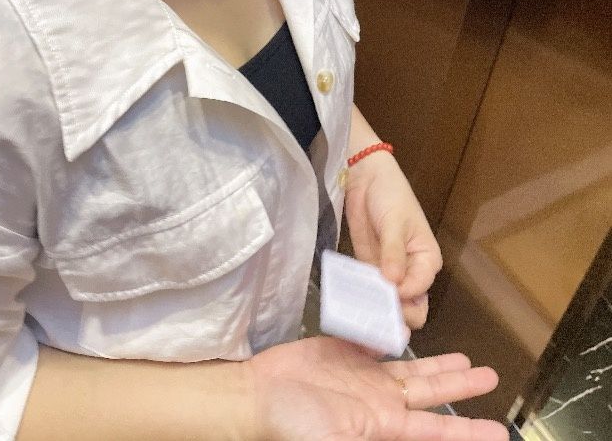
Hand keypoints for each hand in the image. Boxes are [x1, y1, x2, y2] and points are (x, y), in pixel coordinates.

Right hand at [249, 335, 508, 440]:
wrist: (259, 395)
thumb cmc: (293, 425)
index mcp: (383, 424)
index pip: (436, 430)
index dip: (468, 430)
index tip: (499, 431)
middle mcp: (380, 400)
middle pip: (430, 392)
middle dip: (461, 386)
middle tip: (490, 376)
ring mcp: (363, 374)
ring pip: (411, 368)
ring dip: (438, 363)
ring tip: (465, 358)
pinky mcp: (344, 352)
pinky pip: (376, 341)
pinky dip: (394, 334)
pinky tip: (410, 327)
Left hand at [343, 152, 442, 329]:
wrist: (367, 179)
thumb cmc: (391, 195)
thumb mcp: (395, 221)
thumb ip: (393, 251)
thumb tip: (394, 283)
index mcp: (427, 260)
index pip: (420, 289)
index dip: (404, 296)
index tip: (386, 291)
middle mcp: (412, 272)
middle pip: (412, 306)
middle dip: (396, 313)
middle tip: (375, 314)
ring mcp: (389, 274)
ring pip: (389, 304)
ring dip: (376, 310)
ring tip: (360, 315)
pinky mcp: (369, 269)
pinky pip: (368, 291)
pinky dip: (362, 299)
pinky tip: (349, 303)